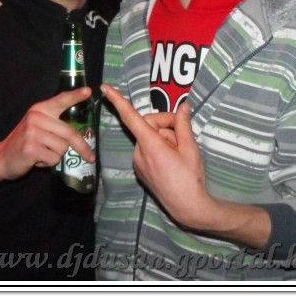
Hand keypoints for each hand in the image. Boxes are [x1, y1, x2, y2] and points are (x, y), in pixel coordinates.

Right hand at [0, 88, 95, 180]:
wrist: (1, 158)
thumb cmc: (25, 142)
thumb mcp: (37, 126)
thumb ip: (55, 124)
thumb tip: (81, 133)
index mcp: (40, 109)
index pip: (61, 100)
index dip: (75, 96)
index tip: (88, 91)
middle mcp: (36, 117)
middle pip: (69, 133)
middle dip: (82, 147)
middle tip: (90, 157)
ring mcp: (32, 132)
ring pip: (62, 148)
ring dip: (56, 155)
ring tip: (43, 153)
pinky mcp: (30, 148)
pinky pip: (53, 159)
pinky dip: (48, 163)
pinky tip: (37, 160)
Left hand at [101, 84, 210, 227]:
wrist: (187, 207)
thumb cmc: (190, 177)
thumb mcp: (190, 148)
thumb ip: (183, 125)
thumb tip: (182, 106)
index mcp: (150, 145)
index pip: (131, 118)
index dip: (117, 101)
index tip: (104, 88)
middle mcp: (139, 152)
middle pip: (150, 125)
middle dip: (167, 125)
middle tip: (184, 135)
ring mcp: (138, 162)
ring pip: (150, 137)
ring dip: (165, 138)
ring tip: (180, 152)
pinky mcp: (140, 169)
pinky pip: (148, 149)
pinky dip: (160, 148)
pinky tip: (173, 160)